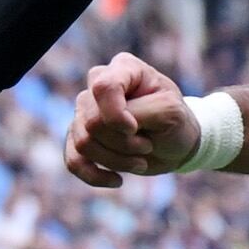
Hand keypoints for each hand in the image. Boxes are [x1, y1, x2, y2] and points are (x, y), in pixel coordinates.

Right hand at [66, 51, 195, 189]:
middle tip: (147, 146)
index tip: (135, 128)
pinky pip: (73, 161)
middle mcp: (97, 84)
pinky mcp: (79, 137)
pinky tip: (117, 180)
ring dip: (116, 161)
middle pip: (92, 122)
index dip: (116, 115)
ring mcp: (84, 111)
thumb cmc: (175, 122)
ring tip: (140, 160)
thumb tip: (101, 126)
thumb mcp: (170, 112)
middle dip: (123, 143)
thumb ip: (138, 113)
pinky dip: (95, 176)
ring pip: (84, 143)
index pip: (103, 87)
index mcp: (123, 68)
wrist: (174, 144)